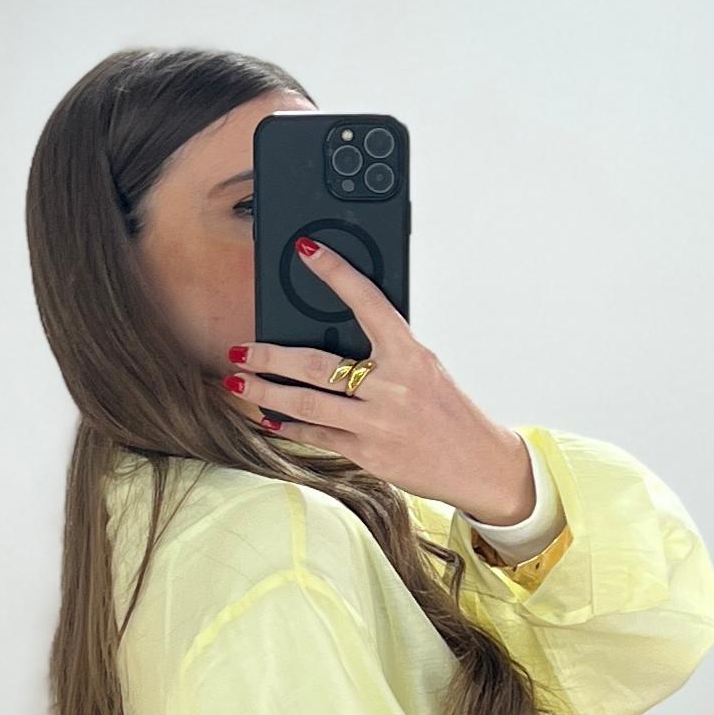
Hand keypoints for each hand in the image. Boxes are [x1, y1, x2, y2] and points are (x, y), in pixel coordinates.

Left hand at [225, 238, 536, 527]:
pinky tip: (269, 418)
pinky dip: (288, 426)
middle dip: (268, 356)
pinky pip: (316, 436)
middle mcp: (391, 386)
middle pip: (315, 364)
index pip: (367, 301)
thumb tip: (338, 333)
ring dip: (264, 393)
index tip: (306, 251)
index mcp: (410, 353)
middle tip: (239, 350)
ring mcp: (376, 422)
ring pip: (305, 404)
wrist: (476, 463)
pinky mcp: (368, 453)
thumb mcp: (425, 369)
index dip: (335, 272)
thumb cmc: (449, 411)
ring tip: (237, 385)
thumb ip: (387, 351)